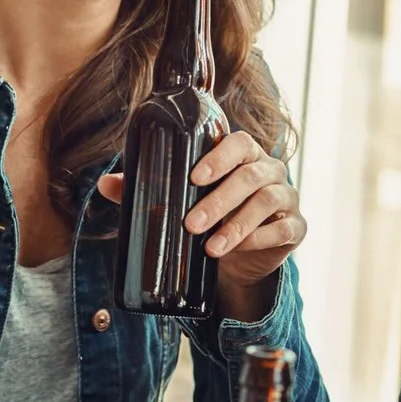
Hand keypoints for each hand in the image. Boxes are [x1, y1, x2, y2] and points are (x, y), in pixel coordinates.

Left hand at [99, 130, 305, 318]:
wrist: (243, 257)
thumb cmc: (212, 216)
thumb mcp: (182, 202)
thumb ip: (147, 189)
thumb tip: (105, 184)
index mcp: (244, 155)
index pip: (238, 143)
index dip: (219, 156)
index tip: (194, 177)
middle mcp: (270, 171)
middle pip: (251, 175)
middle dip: (220, 200)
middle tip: (192, 223)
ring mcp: (286, 198)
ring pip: (267, 202)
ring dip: (238, 225)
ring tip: (211, 247)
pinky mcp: (295, 228)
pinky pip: (283, 229)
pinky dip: (261, 239)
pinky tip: (241, 249)